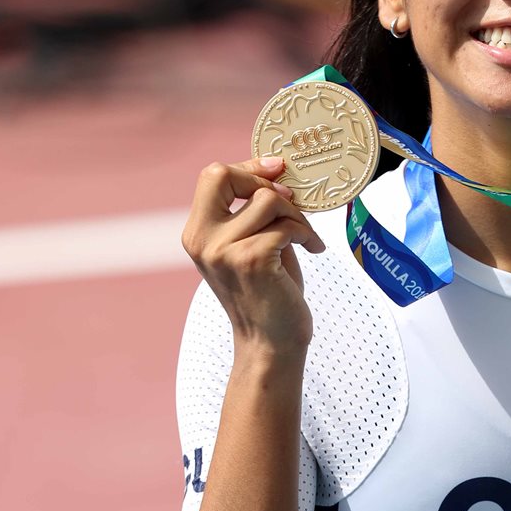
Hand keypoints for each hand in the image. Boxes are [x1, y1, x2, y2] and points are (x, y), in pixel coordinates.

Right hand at [182, 156, 325, 358]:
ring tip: (305, 237)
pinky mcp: (251, 259)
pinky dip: (306, 234)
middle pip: (222, 174)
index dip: (247, 167)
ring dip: (296, 215)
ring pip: (267, 200)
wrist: (271, 343)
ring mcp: (223, 250)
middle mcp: (202, 240)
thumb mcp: (251, 245)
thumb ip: (253, 213)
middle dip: (263, 180)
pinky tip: (313, 250)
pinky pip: (287, 225)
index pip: (212, 176)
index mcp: (197, 233)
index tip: (277, 169)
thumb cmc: (269, 292)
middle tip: (291, 200)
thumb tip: (277, 172)